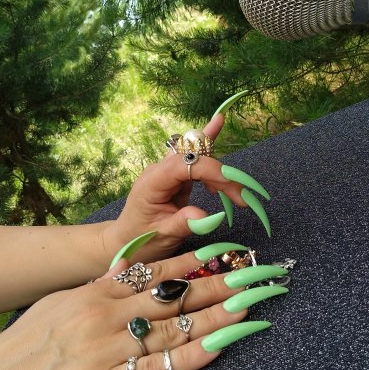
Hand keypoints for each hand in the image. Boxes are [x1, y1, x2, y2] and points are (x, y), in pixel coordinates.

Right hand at [0, 251, 286, 369]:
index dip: (197, 259)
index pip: (157, 269)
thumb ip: (99, 288)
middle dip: (223, 280)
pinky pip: (162, 367)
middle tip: (259, 267)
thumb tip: (132, 272)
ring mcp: (108, 350)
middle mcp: (106, 315)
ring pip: (178, 325)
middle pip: (177, 293)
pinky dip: (197, 352)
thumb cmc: (24, 350)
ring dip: (222, 311)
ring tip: (256, 296)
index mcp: (95, 292)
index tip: (229, 249)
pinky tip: (227, 339)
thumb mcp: (60, 304)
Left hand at [105, 112, 272, 265]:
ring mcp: (168, 171)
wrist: (126, 241)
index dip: (209, 170)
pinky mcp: (176, 176)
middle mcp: (159, 170)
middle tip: (242, 196)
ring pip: (198, 156)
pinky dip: (211, 153)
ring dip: (220, 171)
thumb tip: (210, 217)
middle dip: (221, 173)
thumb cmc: (140, 239)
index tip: (231, 185)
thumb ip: (184, 223)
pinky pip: (195, 159)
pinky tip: (218, 128)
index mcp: (152, 183)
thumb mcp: (162, 236)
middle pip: (194, 158)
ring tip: (239, 193)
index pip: (184, 165)